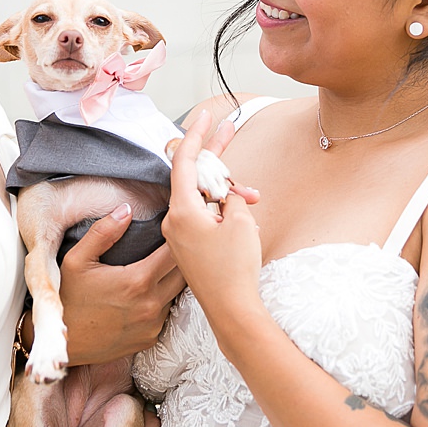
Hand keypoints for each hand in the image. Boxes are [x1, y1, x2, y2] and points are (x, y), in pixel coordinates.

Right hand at [59, 206, 185, 365]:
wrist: (62, 343)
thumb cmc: (67, 299)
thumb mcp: (76, 260)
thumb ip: (103, 232)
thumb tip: (126, 210)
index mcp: (137, 281)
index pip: (175, 252)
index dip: (177, 237)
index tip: (173, 227)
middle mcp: (151, 305)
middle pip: (185, 273)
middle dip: (181, 257)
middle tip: (172, 244)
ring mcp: (153, 325)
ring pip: (177, 294)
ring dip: (172, 280)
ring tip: (161, 267)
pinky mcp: (150, 338)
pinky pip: (167, 314)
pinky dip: (162, 301)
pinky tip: (148, 292)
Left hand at [163, 111, 266, 328]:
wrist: (232, 311)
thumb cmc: (234, 269)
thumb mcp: (240, 221)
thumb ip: (231, 196)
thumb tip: (225, 192)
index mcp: (181, 210)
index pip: (184, 160)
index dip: (196, 134)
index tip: (206, 115)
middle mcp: (174, 220)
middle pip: (193, 176)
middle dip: (215, 156)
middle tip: (229, 129)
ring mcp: (180, 235)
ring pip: (202, 198)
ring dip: (226, 191)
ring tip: (253, 199)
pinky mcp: (189, 246)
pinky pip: (203, 216)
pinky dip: (221, 209)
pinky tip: (243, 213)